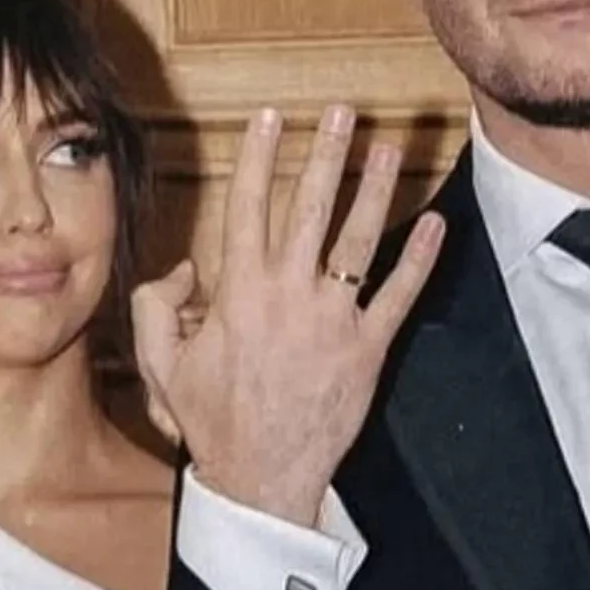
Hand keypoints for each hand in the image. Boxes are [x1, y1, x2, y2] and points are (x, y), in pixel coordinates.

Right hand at [131, 105, 444, 525]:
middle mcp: (289, 295)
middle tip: (343, 112)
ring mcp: (333, 320)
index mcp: (239, 292)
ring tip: (389, 147)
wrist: (260, 477)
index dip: (259, 157)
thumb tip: (180, 270)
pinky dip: (420, 258)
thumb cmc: (212, 422)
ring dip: (375, 189)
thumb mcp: (162, 364)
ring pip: (359, 240)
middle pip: (311, 208)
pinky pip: (400, 295)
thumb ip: (155, 308)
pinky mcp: (368, 348)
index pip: (249, 206)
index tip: (271, 118)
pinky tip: (435, 224)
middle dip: (327, 154)